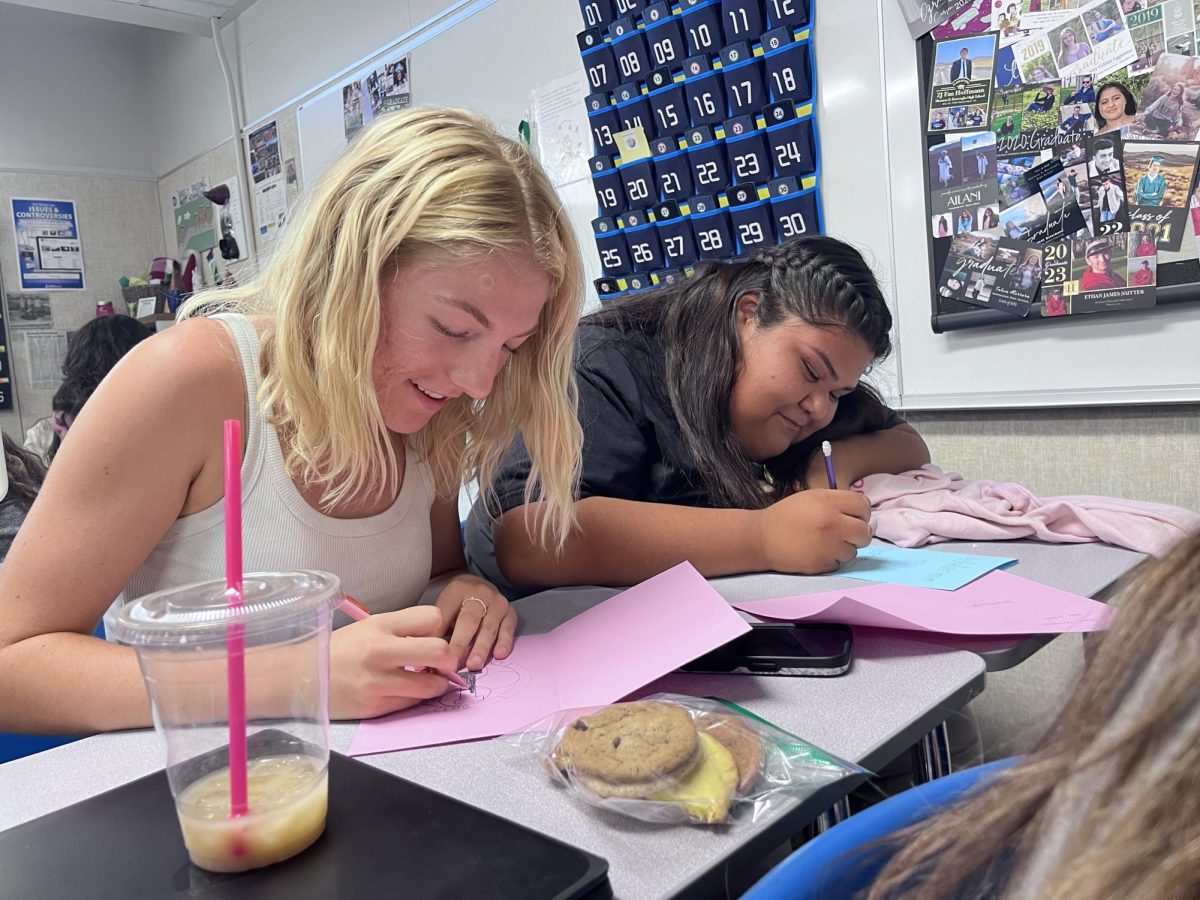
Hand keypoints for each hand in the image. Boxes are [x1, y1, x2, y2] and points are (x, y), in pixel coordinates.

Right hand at [329, 606, 458, 719]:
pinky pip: (412, 703)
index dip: (439, 629)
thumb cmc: (340, 649)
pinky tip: (406, 691)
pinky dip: (416, 698)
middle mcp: (380, 651)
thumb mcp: (369, 627)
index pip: (433, 617)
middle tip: (442, 664)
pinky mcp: (374, 706)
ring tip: (428, 681)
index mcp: (380, 624)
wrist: (300, 676)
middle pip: (440, 651)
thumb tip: (437, 640)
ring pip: (431, 685)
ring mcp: (377, 681)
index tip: (432, 638)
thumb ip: (402, 630)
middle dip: (449, 659)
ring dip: (437, 684)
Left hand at [433, 574, 516, 671]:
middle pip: (469, 620)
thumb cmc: (457, 604)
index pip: (445, 614)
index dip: (438, 637)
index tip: (432, 658)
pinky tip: (499, 655)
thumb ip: (435, 631)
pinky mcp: (510, 612)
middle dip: (461, 644)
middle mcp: (479, 594)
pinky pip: (508, 628)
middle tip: (454, 664)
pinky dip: (504, 642)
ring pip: (489, 626)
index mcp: (456, 591)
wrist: (478, 586)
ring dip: (481, 647)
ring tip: (474, 665)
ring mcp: (497, 602)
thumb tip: (424, 663)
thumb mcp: (443, 609)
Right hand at [754, 489, 871, 574]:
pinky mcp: (823, 564)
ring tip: (824, 543)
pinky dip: (831, 559)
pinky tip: (816, 552)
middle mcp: (833, 523)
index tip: (852, 516)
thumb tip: (860, 514)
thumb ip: (837, 502)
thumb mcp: (811, 497)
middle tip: (844, 533)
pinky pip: (839, 563)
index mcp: (829, 502)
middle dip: (857, 533)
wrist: (761, 538)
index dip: (860, 512)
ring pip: (853, 551)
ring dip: (843, 548)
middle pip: (865, 532)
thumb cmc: (786, 516)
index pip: (864, 505)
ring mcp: (829, 546)